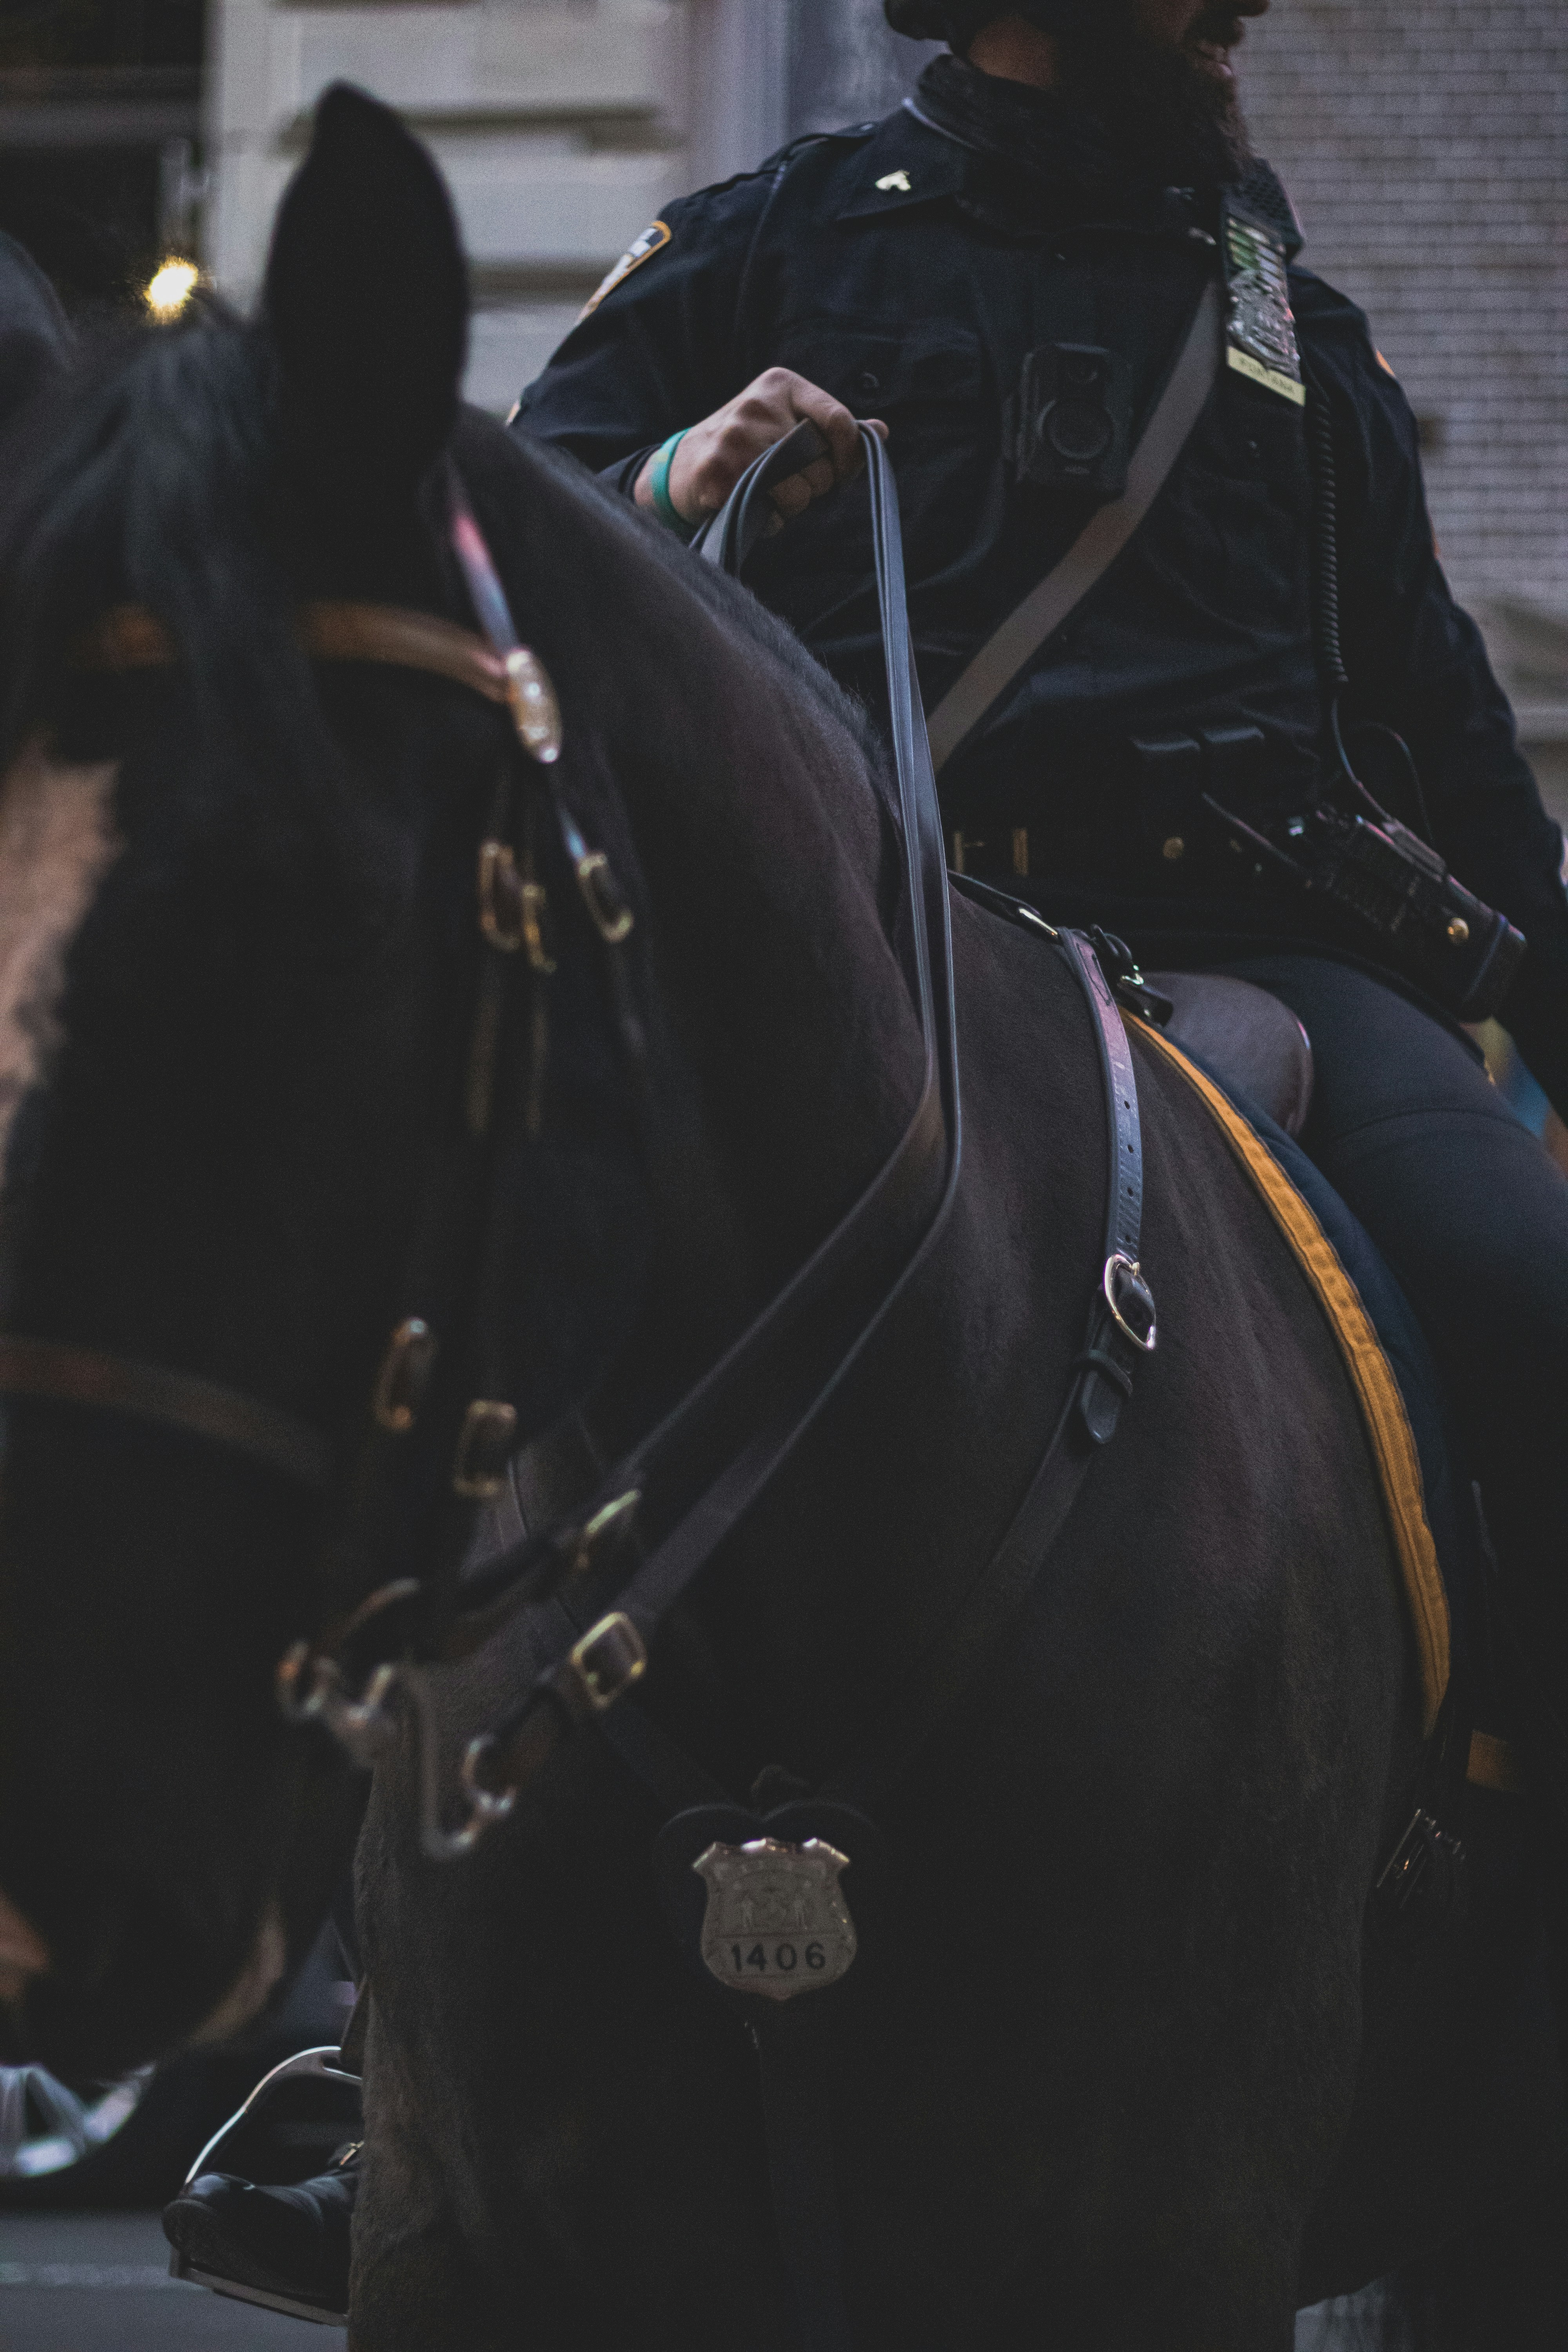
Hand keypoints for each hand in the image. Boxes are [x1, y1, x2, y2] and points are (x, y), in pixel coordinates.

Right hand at [635, 369, 887, 527]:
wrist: (681, 469)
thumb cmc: (746, 448)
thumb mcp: (787, 423)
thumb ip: (830, 428)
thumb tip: (880, 432)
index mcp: (780, 385)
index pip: (838, 420)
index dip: (850, 455)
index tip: (843, 472)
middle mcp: (758, 405)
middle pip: (822, 464)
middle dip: (815, 484)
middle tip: (786, 480)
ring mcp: (736, 438)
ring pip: (799, 493)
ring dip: (791, 506)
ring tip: (766, 492)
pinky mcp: (720, 473)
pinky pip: (772, 514)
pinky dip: (769, 521)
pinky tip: (750, 504)